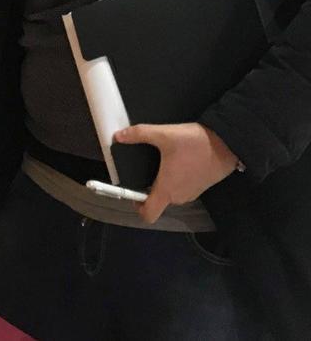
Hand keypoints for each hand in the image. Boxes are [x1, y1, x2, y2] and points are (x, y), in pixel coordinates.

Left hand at [114, 122, 239, 223]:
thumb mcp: (164, 134)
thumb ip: (139, 134)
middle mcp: (179, 197)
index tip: (131, 191)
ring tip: (159, 163)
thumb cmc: (196, 143)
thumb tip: (119, 135)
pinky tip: (175, 162)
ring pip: (170, 194)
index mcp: (167, 190)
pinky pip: (182, 188)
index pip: (148, 214)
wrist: (229, 142)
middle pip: (157, 202)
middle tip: (142, 169)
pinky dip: (176, 179)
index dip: (136, 206)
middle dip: (147, 189)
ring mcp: (192, 193)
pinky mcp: (201, 187)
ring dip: (163, 183)